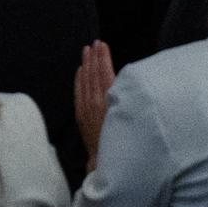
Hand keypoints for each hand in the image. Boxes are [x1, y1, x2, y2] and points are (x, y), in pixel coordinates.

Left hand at [74, 40, 115, 171]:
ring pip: (85, 81)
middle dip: (93, 57)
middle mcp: (95, 102)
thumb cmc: (124, 142)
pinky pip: (78, 92)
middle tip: (94, 43)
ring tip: (86, 51)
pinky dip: (79, 79)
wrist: (107, 163)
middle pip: (93, 74)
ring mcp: (86, 108)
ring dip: (86, 64)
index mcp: (108, 101)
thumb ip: (124, 99)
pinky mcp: (81, 115)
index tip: (102, 45)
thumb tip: (126, 83)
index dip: (103, 58)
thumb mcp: (129, 118)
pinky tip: (80, 70)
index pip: (104, 73)